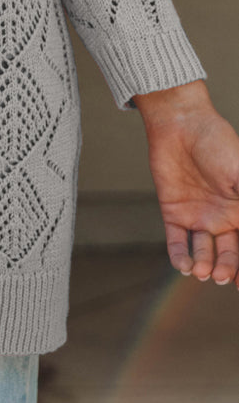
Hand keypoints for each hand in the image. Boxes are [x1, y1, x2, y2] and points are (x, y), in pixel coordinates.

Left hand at [133, 81, 238, 289]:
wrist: (181, 124)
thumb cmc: (218, 144)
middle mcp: (223, 217)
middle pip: (228, 253)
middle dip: (227, 269)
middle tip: (221, 278)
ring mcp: (198, 215)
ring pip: (203, 251)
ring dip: (203, 264)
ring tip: (202, 272)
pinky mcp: (173, 211)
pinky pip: (176, 240)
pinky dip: (179, 255)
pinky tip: (183, 266)